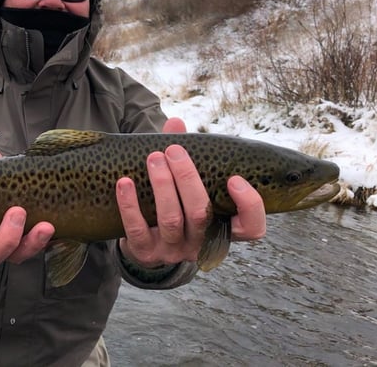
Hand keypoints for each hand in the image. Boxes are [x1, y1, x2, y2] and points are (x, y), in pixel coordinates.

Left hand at [116, 117, 265, 267]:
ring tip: (153, 158)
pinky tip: (125, 182)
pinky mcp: (145, 252)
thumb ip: (185, 155)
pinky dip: (130, 204)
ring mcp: (172, 251)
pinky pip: (137, 228)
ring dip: (162, 185)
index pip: (251, 228)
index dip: (249, 205)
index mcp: (221, 227)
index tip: (234, 178)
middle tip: (173, 150)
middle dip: (187, 179)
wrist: (144, 243)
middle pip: (200, 214)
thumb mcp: (185, 186)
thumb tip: (175, 122)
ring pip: (171, 220)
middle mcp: (200, 243)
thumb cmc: (174, 205)